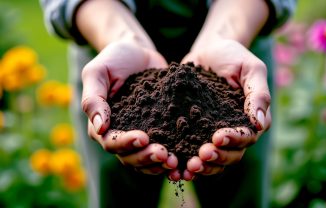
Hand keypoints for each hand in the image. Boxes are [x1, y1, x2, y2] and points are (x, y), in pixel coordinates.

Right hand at [82, 40, 179, 179]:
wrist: (138, 52)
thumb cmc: (114, 59)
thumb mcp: (97, 72)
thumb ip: (93, 98)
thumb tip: (99, 128)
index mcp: (103, 125)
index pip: (111, 142)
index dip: (126, 143)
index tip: (143, 138)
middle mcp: (122, 134)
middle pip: (130, 157)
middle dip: (147, 157)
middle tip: (164, 154)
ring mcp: (142, 134)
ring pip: (147, 159)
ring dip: (160, 164)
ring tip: (175, 161)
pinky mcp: (160, 130)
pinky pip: (166, 148)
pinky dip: (173, 156)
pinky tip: (185, 158)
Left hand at [181, 39, 270, 178]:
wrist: (208, 51)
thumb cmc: (233, 56)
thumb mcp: (251, 68)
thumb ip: (258, 93)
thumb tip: (259, 123)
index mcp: (249, 120)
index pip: (246, 137)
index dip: (234, 140)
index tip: (217, 136)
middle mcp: (232, 130)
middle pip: (230, 155)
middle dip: (217, 158)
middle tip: (200, 155)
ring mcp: (211, 133)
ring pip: (212, 159)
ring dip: (202, 166)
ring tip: (187, 167)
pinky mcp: (193, 131)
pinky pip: (190, 151)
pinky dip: (184, 161)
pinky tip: (174, 167)